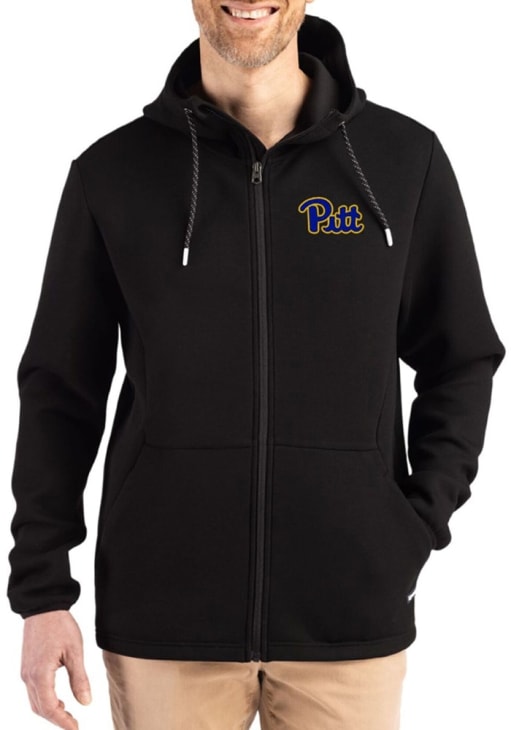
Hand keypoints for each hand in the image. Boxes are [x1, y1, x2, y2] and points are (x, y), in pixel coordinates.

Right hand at [20, 609, 91, 728]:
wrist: (43, 607)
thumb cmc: (60, 626)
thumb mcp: (75, 651)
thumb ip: (80, 678)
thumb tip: (86, 703)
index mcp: (40, 674)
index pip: (50, 708)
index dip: (62, 722)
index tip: (76, 728)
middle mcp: (29, 677)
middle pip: (40, 709)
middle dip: (56, 720)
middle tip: (74, 724)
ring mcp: (26, 672)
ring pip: (35, 702)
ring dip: (50, 711)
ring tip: (68, 713)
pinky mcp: (27, 667)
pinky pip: (33, 691)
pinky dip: (45, 700)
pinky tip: (59, 699)